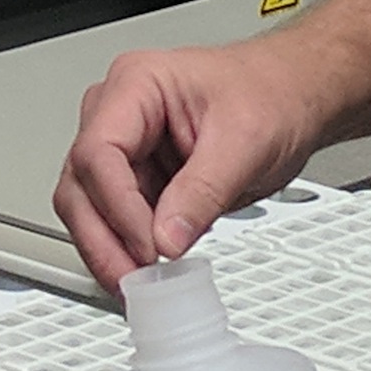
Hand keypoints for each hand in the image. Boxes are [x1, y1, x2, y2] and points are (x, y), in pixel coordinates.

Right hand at [53, 38, 333, 287]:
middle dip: (103, 240)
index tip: (149, 246)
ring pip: (87, 209)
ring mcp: (124, 149)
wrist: (290, 97)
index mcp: (136, 85)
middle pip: (80, 185)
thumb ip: (204, 191)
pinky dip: (128, 252)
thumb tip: (167, 239)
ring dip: (111, 252)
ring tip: (143, 286)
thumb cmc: (269, 94)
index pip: (99, 151)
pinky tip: (150, 275)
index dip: (118, 206)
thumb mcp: (246, 141)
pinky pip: (115, 222)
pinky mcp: (136, 180)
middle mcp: (117, 114)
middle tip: (133, 282)